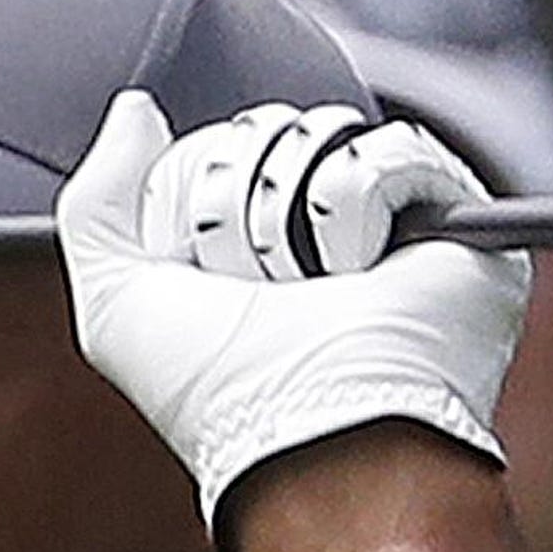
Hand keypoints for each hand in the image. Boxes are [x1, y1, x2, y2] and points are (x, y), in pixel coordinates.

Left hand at [53, 92, 527, 546]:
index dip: (186, 206)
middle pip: (257, 133)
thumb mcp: (118, 306)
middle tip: (261, 291)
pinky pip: (391, 148)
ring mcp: (386, 217)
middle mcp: (310, 228)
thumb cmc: (221, 395)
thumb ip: (98, 202)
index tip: (200, 280)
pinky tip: (363, 272)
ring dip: (291, 221)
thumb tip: (135, 111)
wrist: (321, 440)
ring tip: (314, 289)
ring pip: (318, 132)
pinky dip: (357, 212)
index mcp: (241, 244)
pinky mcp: (454, 214)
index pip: (204, 152)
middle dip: (235, 214)